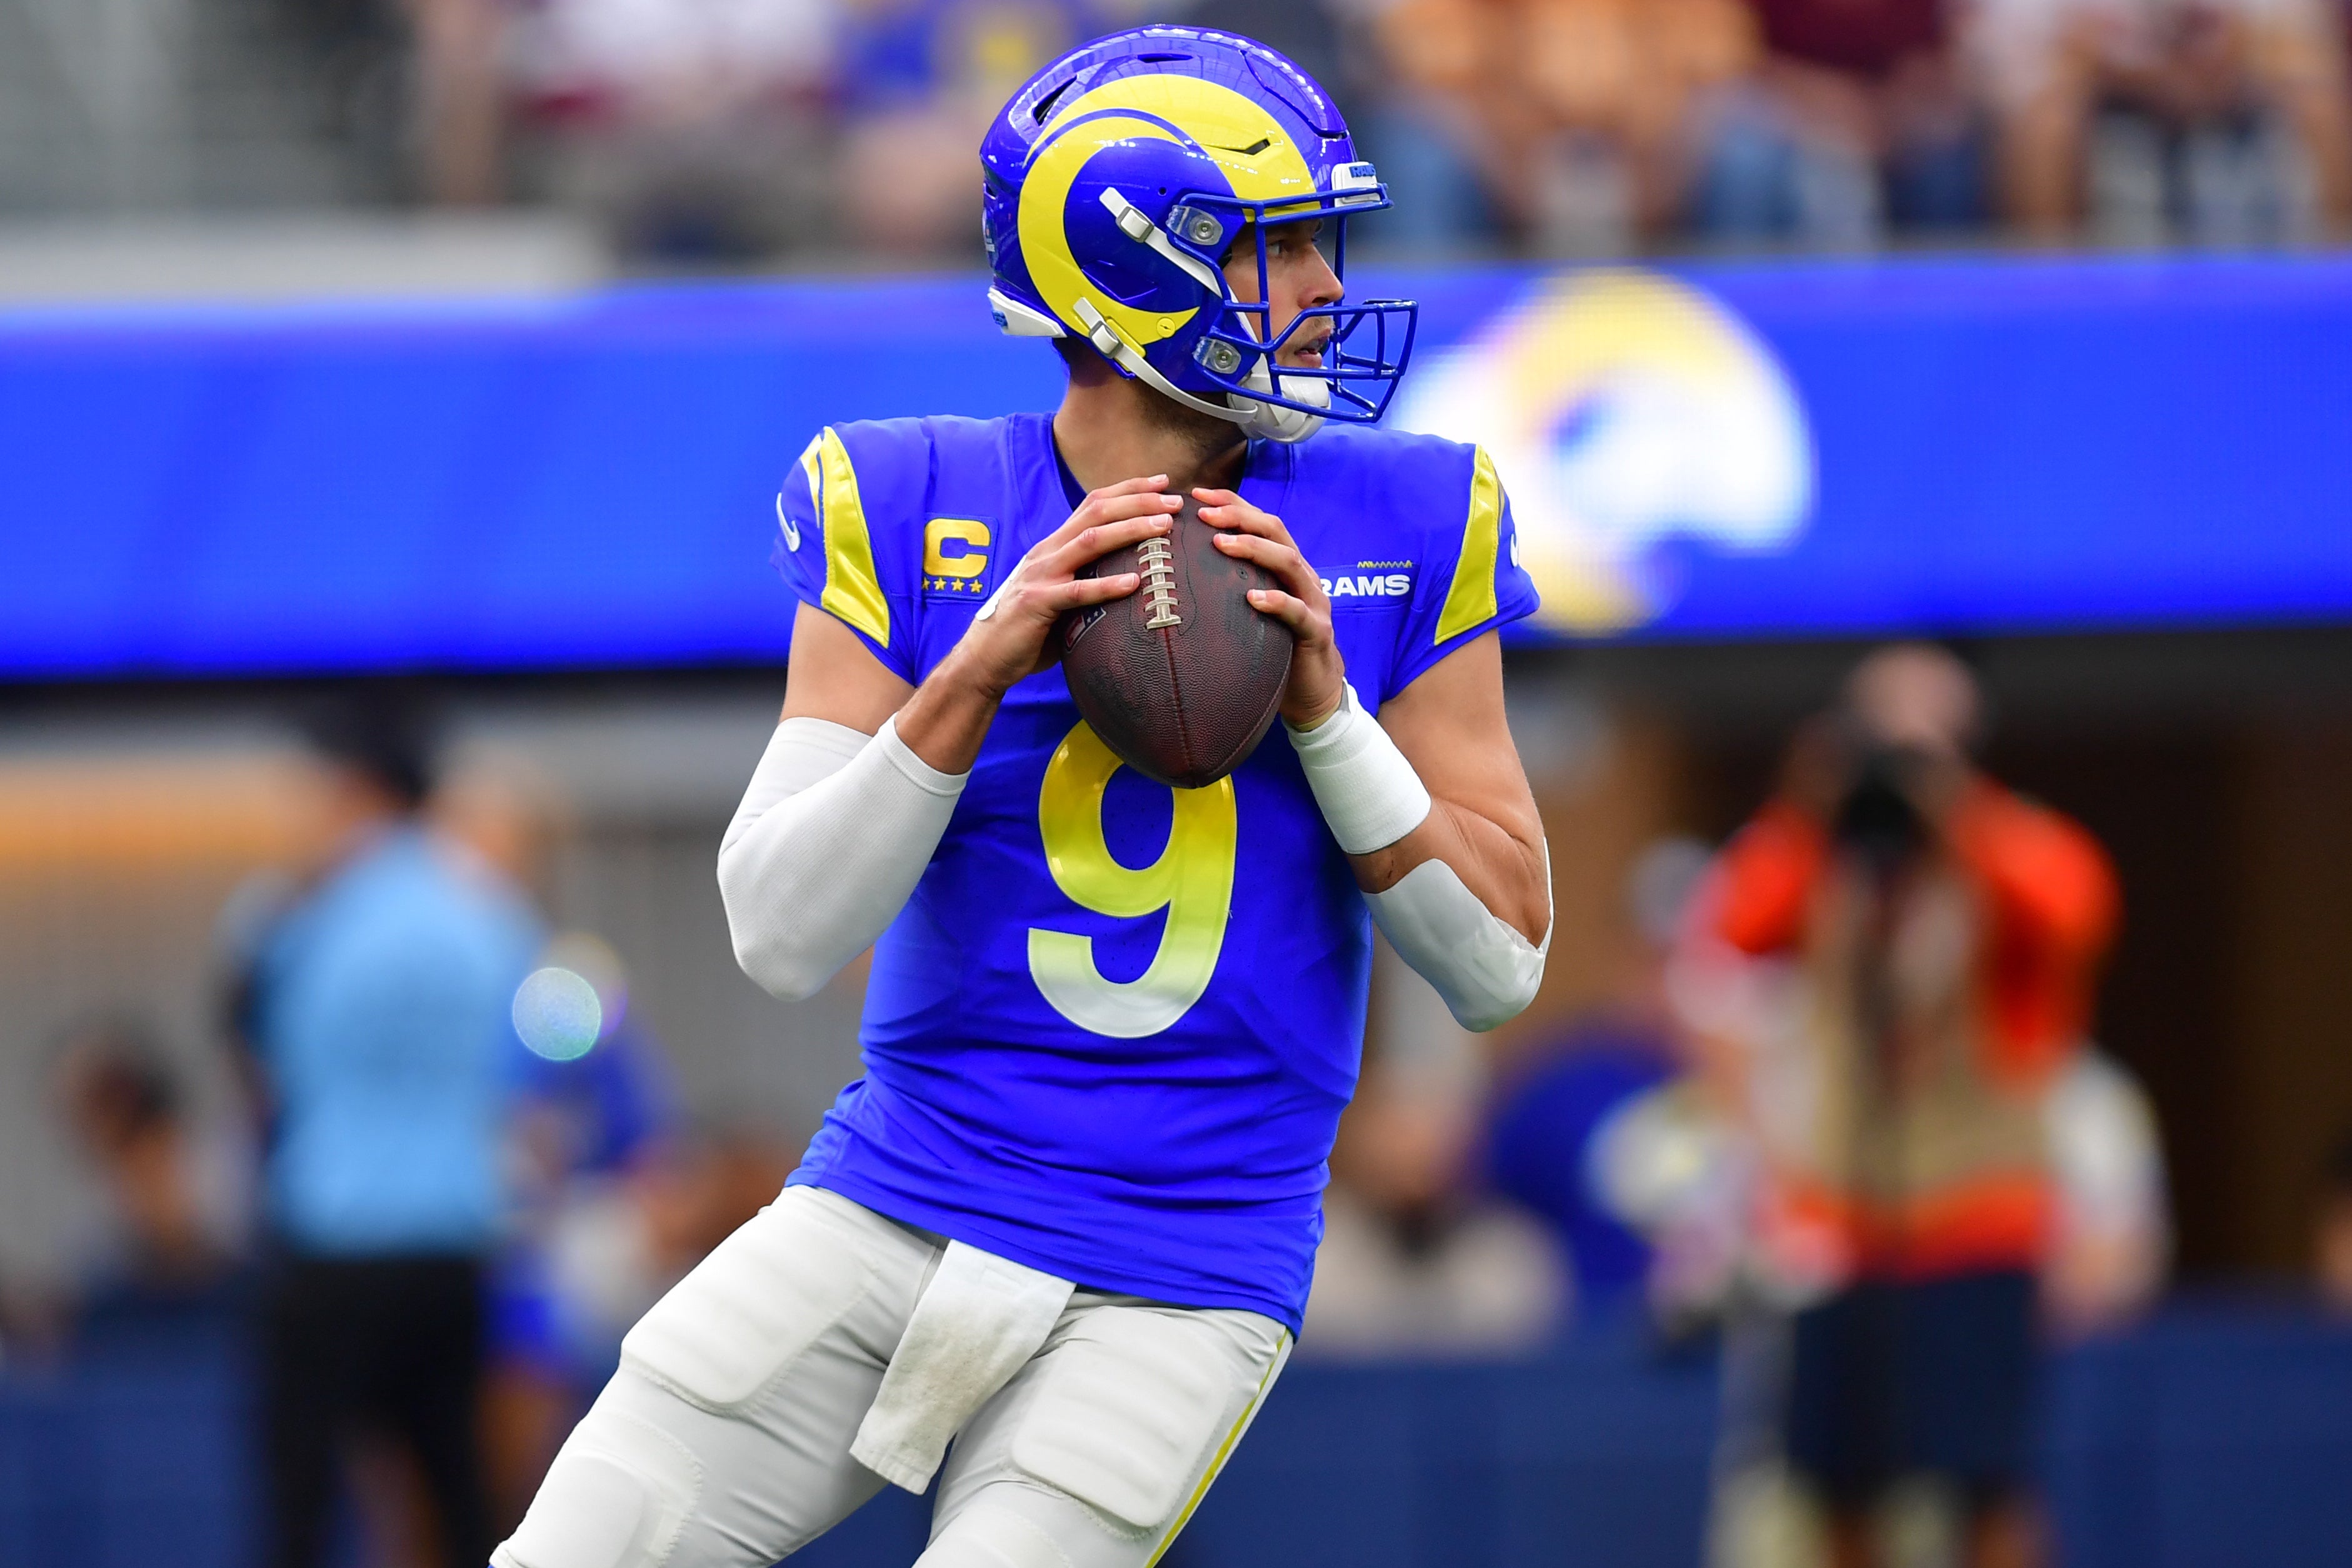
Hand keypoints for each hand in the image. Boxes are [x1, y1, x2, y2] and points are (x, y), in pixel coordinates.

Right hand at [938, 475, 1177, 700]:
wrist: (985, 657)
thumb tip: (1132, 578)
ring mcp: (1041, 575)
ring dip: (1130, 530)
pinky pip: (1077, 592)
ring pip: (1090, 541)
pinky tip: (1134, 582)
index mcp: (1054, 546)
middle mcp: (1047, 552)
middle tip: (1174, 502)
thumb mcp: (1060, 593)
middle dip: (1138, 502)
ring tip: (1163, 528)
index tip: (1163, 484)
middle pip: (1097, 512)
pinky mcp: (1037, 603)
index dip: (1129, 489)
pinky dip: (1107, 585)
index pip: (1093, 503)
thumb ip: (1086, 578)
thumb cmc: (1029, 629)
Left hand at [1194, 487, 1345, 728]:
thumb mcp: (1247, 611)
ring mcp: (1313, 601)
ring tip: (1221, 544)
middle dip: (1239, 517)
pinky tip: (1253, 598)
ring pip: (1289, 562)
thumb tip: (1173, 573)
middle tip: (1203, 515)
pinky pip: (1298, 612)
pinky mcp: (1316, 631)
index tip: (1196, 494)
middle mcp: (1301, 575)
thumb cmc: (1273, 647)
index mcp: (1283, 565)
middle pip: (1275, 530)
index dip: (1231, 503)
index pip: (1259, 521)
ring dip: (1254, 549)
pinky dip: (1277, 601)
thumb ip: (1225, 588)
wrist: (1312, 692)